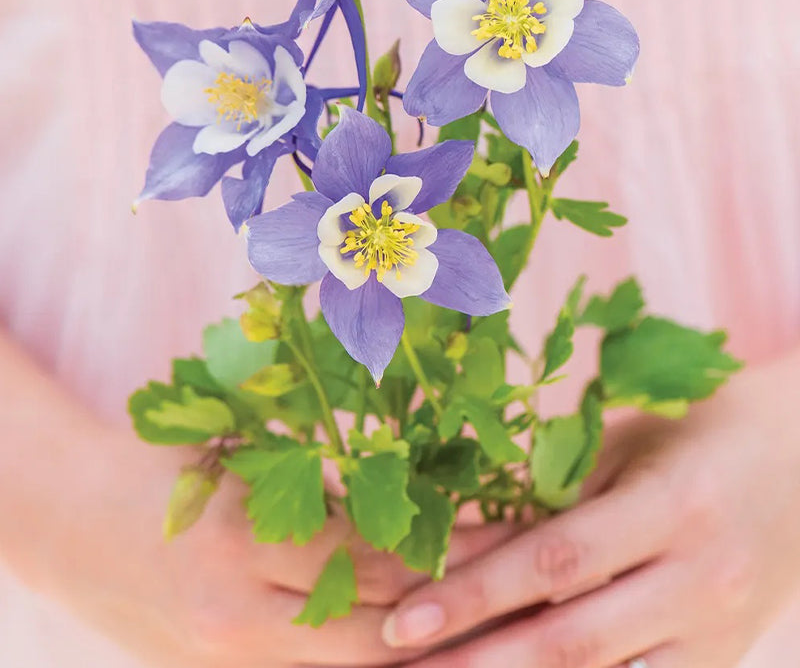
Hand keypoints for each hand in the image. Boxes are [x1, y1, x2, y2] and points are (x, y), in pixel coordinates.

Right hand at [0, 332, 513, 667]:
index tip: (504, 525)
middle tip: (517, 584)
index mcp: (242, 541)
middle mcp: (236, 620)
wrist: (78, 522)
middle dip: (453, 612)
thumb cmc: (169, 468)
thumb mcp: (241, 452)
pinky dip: (373, 663)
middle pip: (375, 631)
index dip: (445, 544)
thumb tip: (416, 486)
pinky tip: (416, 648)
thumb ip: (321, 481)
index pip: (372, 557)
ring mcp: (229, 666)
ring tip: (488, 626)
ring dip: (422, 650)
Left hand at [380, 345, 799, 667]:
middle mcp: (701, 579)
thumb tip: (458, 535)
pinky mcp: (725, 661)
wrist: (798, 460)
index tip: (405, 617)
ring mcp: (720, 632)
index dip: (474, 592)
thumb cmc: (693, 434)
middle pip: (572, 638)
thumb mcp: (622, 445)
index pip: (555, 560)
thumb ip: (549, 492)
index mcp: (672, 505)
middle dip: (479, 658)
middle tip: (404, 664)